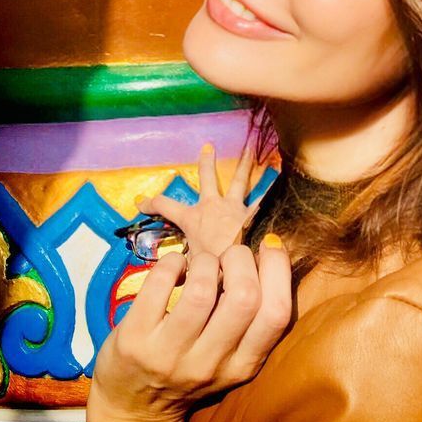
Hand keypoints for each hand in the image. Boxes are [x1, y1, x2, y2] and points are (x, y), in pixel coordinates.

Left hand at [87, 236, 291, 421]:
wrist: (133, 412)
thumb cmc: (188, 370)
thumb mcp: (227, 359)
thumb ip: (247, 320)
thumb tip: (267, 253)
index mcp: (241, 366)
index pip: (275, 315)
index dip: (278, 270)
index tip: (269, 246)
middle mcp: (209, 364)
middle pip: (244, 296)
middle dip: (240, 259)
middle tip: (229, 256)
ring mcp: (170, 355)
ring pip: (201, 290)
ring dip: (204, 261)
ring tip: (199, 264)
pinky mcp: (135, 341)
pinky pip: (159, 282)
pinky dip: (171, 262)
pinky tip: (173, 267)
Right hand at [137, 142, 271, 263]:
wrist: (237, 265)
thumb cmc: (211, 268)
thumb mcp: (191, 267)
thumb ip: (183, 267)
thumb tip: (174, 275)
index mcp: (192, 219)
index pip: (165, 206)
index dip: (151, 203)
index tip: (140, 201)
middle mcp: (212, 206)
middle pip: (206, 179)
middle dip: (206, 163)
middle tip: (208, 147)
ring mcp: (234, 207)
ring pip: (238, 180)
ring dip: (244, 163)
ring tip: (251, 146)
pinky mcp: (253, 214)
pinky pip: (263, 200)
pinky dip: (271, 189)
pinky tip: (281, 175)